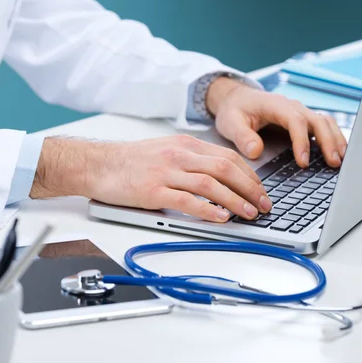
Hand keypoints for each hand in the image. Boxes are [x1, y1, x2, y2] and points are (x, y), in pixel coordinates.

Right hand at [30, 136, 272, 221]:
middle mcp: (179, 155)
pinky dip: (207, 210)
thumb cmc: (130, 160)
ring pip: (211, 184)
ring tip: (249, 214)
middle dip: (250, 187)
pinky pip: (187, 201)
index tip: (260, 189)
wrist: (98, 164)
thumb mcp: (165, 150)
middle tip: (264, 204)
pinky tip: (220, 218)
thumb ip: (191, 160)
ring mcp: (166, 172)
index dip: (249, 174)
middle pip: (225, 168)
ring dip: (235, 200)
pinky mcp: (153, 191)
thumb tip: (218, 177)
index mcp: (185, 144)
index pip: (227, 157)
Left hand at [206, 77, 346, 166]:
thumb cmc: (234, 111)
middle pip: (317, 120)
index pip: (295, 121)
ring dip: (336, 139)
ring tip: (342, 160)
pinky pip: (324, 126)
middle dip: (327, 142)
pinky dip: (334, 138)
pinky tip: (339, 154)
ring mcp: (300, 112)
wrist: (236, 99)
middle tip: (333, 163)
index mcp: (276, 105)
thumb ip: (242, 137)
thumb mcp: (231, 123)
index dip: (302, 141)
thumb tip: (256, 151)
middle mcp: (292, 107)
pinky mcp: (303, 120)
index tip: (303, 162)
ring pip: (325, 122)